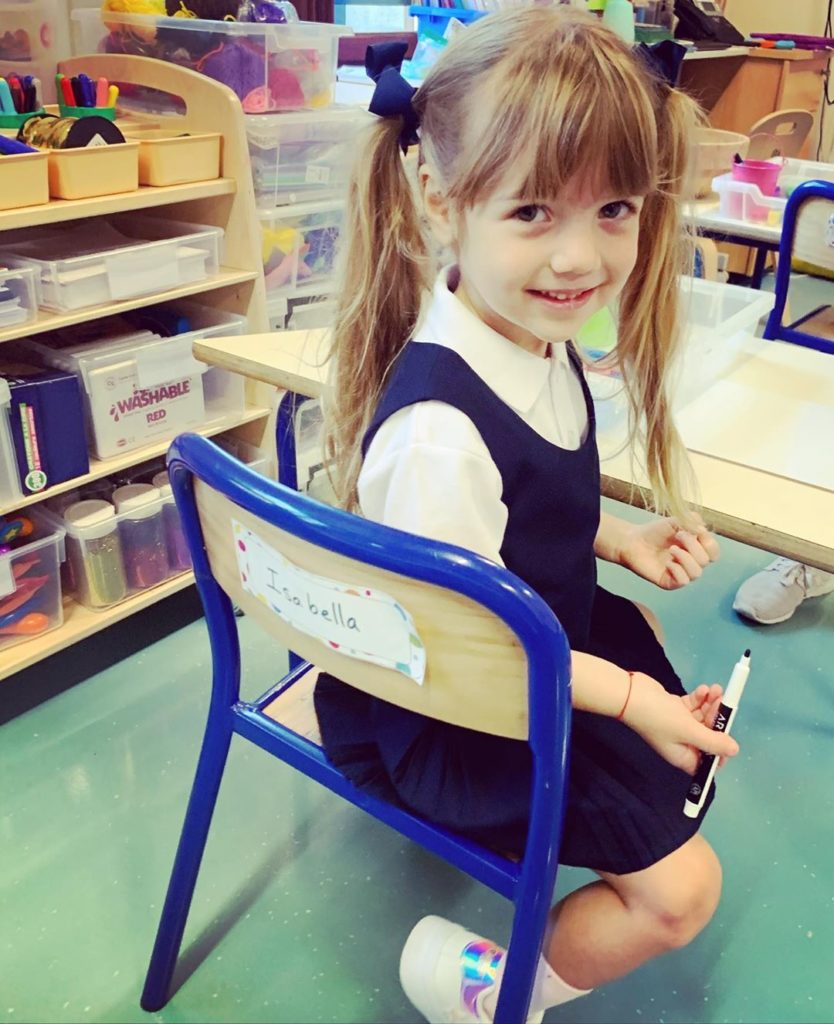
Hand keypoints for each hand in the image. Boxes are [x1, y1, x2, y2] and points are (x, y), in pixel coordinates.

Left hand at [618, 516, 719, 589]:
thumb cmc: (655, 532)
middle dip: (694, 546)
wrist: (633, 541)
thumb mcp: (676, 521)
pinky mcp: (670, 582)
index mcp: (696, 549)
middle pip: (707, 560)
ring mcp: (681, 573)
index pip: (714, 552)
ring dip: (685, 558)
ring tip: (672, 549)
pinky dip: (677, 570)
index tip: (693, 530)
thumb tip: (703, 530)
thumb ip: (692, 521)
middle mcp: (691, 562)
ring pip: (697, 573)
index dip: (708, 542)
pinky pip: (683, 581)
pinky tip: (667, 563)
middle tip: (678, 536)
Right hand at [623, 674, 738, 774]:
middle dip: (718, 720)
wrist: (630, 694)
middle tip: (724, 704)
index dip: (721, 753)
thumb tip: (734, 751)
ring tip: (715, 690)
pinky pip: (694, 706)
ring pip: (703, 717)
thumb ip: (713, 741)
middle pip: (708, 736)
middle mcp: (683, 743)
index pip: (708, 763)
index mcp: (684, 756)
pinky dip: (700, 698)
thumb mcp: (688, 731)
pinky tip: (702, 690)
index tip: (728, 737)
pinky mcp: (676, 709)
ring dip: (711, 704)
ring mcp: (679, 725)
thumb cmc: (658, 717)